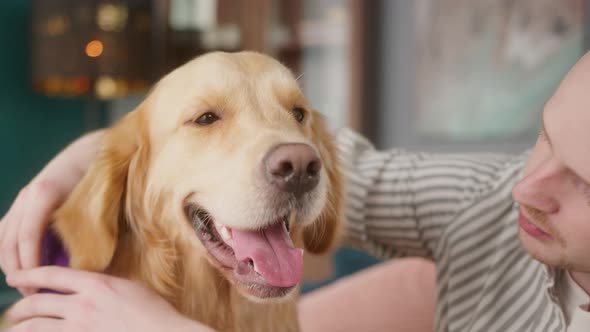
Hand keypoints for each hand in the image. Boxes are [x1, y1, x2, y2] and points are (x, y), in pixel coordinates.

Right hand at [0, 131, 102, 294]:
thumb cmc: (102, 178)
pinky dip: (11, 251)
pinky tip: (26, 266)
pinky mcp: (24, 202)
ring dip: (11, 263)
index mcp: (45, 193)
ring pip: (3, 237)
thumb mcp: (99, 202)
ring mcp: (23, 198)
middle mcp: (28, 195)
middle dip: (18, 270)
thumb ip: (89, 229)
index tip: (37, 286)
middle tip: (34, 294)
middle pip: (8, 241)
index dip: (29, 264)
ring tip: (30, 284)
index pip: (27, 236)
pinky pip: (7, 230)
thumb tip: (84, 265)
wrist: (94, 150)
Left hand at [4, 266, 211, 331]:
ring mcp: (80, 328)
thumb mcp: (128, 288)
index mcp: (96, 284)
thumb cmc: (154, 312)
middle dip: (20, 307)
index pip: (52, 275)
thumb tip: (88, 287)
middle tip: (13, 310)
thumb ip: (103, 286)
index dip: (28, 274)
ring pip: (36, 327)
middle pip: (38, 302)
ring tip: (15, 328)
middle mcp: (83, 305)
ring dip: (21, 328)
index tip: (14, 277)